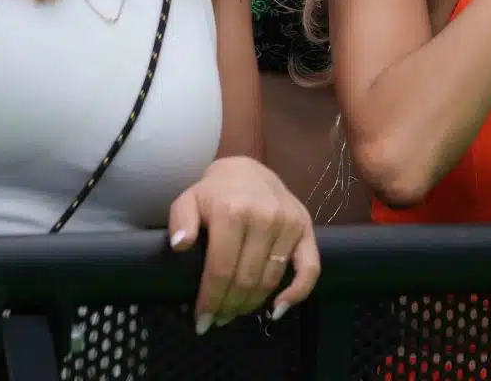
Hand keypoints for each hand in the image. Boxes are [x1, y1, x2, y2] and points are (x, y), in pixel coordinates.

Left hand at [168, 156, 318, 331]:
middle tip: (217, 319)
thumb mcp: (188, 200)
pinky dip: (297, 293)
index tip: (201, 321)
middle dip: (229, 307)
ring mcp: (288, 224)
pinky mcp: (306, 228)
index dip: (211, 301)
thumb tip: (180, 246)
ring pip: (271, 279)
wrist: (247, 170)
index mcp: (232, 212)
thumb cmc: (215, 192)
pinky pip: (310, 268)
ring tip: (236, 312)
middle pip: (246, 280)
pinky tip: (278, 308)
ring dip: (252, 304)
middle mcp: (264, 218)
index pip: (221, 270)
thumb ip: (180, 221)